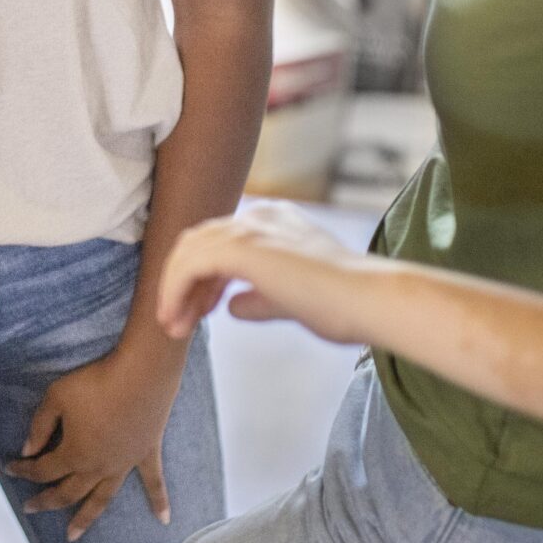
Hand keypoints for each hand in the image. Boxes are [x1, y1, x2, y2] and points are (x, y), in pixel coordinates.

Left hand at [4, 344, 185, 541]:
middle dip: (46, 501)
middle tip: (29, 509)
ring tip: (72, 536)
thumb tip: (28, 450)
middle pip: (67, 492)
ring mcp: (124, 464)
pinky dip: (159, 501)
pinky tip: (163, 519)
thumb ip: (39, 426)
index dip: (23, 470)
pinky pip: (153, 483)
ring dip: (86, 519)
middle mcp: (98, 467)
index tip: (9, 467)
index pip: (42, 469)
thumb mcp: (57, 397)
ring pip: (101, 499)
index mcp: (74, 454)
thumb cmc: (96, 382)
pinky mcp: (146, 454)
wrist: (141, 373)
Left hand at [157, 201, 383, 345]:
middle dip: (183, 283)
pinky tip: (176, 318)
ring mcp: (250, 228)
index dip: (202, 277)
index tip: (199, 311)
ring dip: (174, 290)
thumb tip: (232, 305)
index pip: (220, 241)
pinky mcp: (242, 247)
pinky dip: (175, 290)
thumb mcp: (292, 299)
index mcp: (274, 220)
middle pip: (199, 242)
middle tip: (178, 321)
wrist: (368, 300)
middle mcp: (259, 216)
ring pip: (190, 252)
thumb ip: (260, 299)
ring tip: (174, 326)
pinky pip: (190, 265)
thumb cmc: (344, 303)